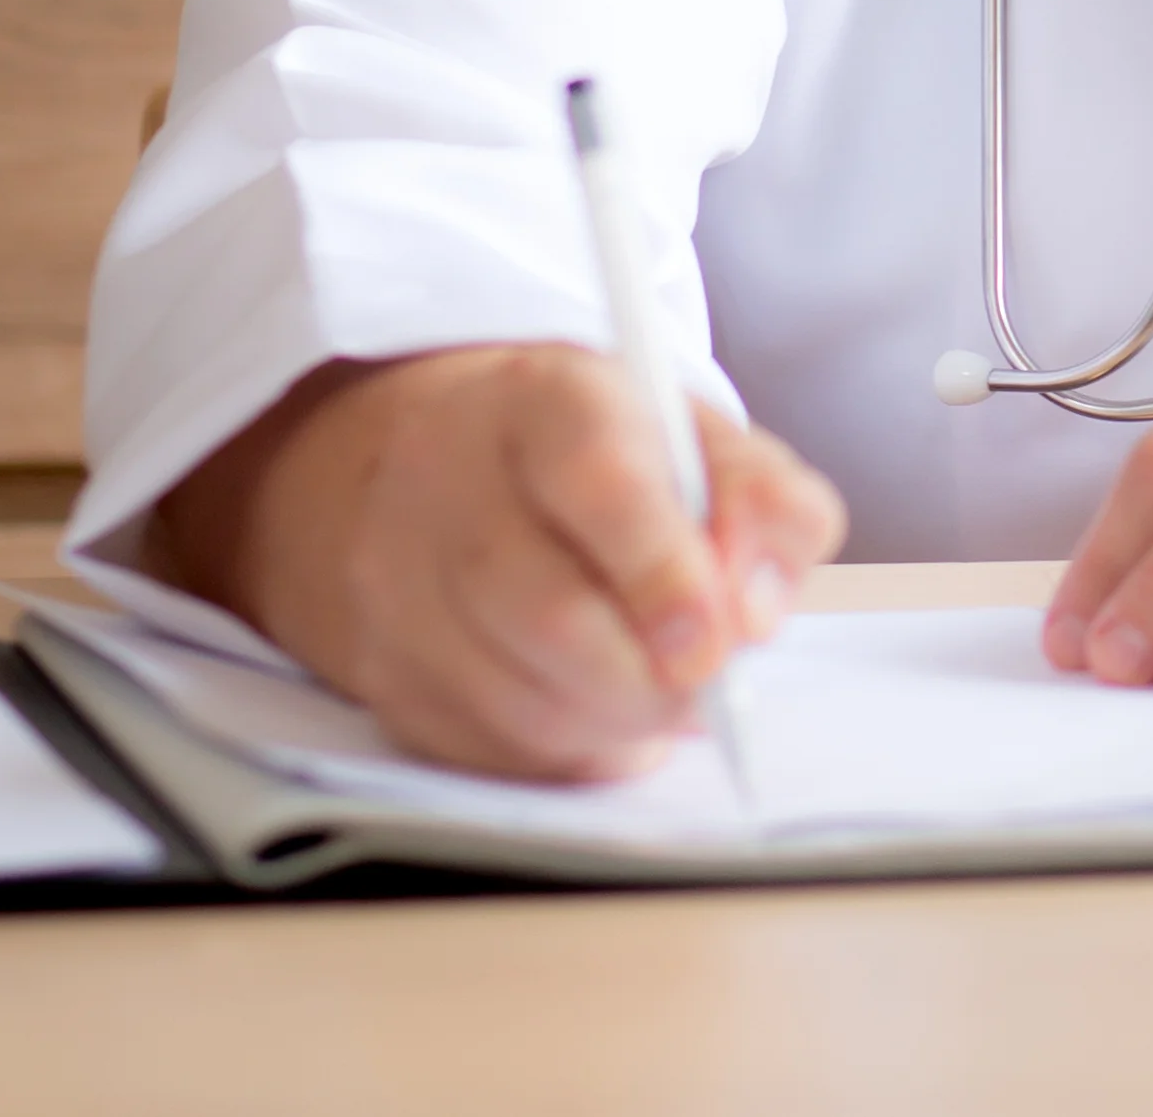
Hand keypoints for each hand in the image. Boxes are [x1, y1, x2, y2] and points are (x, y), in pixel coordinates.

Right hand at [148, 344, 847, 779]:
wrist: (443, 467)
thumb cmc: (603, 457)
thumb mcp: (701, 439)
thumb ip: (767, 504)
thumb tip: (754, 613)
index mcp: (543, 399)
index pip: (600, 482)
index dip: (663, 572)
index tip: (716, 642)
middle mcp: (444, 483)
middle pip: (547, 614)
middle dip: (652, 677)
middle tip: (708, 683)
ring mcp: (395, 586)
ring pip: (519, 701)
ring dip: (619, 721)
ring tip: (662, 687)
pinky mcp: (385, 675)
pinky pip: (491, 751)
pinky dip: (570, 750)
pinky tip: (598, 706)